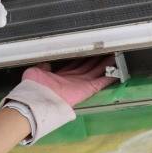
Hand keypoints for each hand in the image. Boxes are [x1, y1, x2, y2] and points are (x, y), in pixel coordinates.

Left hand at [0, 57, 116, 144]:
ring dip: (105, 66)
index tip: (91, 52)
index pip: (76, 64)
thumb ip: (43, 67)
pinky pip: (100, 82)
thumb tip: (47, 65)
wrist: (37, 100)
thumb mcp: (36, 72)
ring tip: (115, 58)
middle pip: (89, 67)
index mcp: (62, 75)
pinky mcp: (86, 89)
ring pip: (96, 72)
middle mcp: (73, 79)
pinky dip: (108, 78)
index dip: (84, 58)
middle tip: (107, 53)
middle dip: (98, 60)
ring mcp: (81, 84)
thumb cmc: (35, 87)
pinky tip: (116, 73)